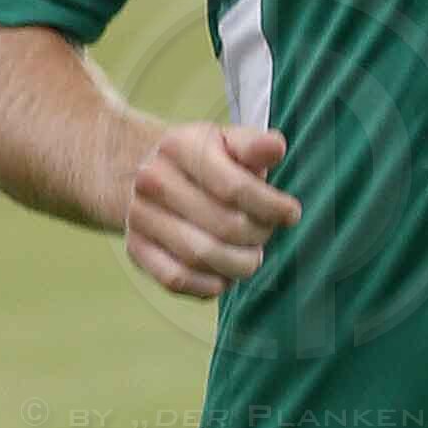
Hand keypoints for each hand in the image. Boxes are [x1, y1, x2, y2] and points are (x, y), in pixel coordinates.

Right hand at [123, 118, 296, 296]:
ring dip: (240, 264)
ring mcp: (140, 216)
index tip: (291, 214)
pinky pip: (177, 279)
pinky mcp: (137, 248)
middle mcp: (152, 181)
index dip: (272, 207)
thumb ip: (255, 145)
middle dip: (259, 235)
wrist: (149, 174)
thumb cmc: (206, 161)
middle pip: (225, 225)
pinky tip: (225, 275)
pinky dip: (209, 285)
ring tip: (251, 255)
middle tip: (266, 232)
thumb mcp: (229, 141)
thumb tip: (275, 147)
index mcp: (179, 147)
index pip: (236, 188)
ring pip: (203, 256)